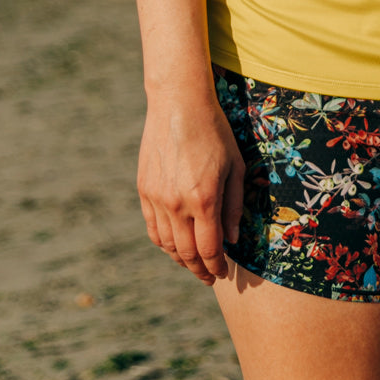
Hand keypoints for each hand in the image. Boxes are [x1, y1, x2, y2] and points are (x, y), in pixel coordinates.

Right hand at [137, 95, 244, 284]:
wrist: (178, 104)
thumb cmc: (214, 131)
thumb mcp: (236, 165)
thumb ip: (234, 206)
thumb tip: (232, 239)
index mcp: (204, 199)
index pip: (209, 248)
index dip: (216, 266)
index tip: (221, 273)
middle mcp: (177, 203)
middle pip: (186, 253)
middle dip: (199, 269)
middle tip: (208, 276)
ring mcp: (157, 198)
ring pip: (167, 244)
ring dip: (180, 258)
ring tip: (192, 262)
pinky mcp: (144, 190)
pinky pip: (152, 227)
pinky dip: (163, 242)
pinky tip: (173, 244)